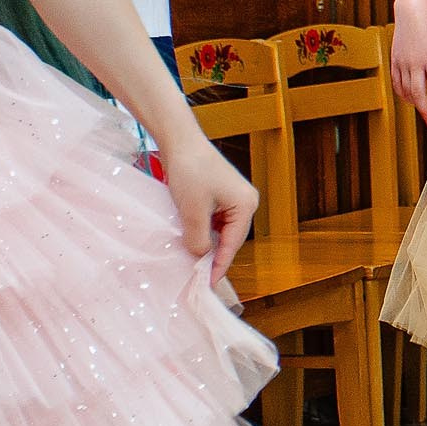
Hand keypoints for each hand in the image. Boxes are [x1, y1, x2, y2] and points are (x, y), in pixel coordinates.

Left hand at [158, 137, 259, 283]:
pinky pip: (214, 219)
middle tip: (199, 276)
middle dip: (214, 255)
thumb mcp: (193, 211)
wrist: (180, 141)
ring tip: (192, 259)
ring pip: (221, 229)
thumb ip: (198, 239)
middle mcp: (245, 201)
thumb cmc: (190, 171)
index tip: (208, 284)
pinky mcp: (221, 193)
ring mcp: (234, 197)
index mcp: (246, 205)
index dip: (219, 265)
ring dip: (206, 242)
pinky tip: (191, 237)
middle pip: (230, 238)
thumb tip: (199, 257)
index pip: (233, 244)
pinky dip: (203, 230)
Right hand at [390, 0, 426, 128]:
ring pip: (406, 90)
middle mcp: (415, 62)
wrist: (413, 10)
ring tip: (424, 112)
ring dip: (415, 104)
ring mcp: (402, 61)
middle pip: (419, 93)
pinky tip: (411, 100)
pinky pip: (396, 83)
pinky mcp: (394, 60)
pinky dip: (403, 94)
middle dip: (425, 111)